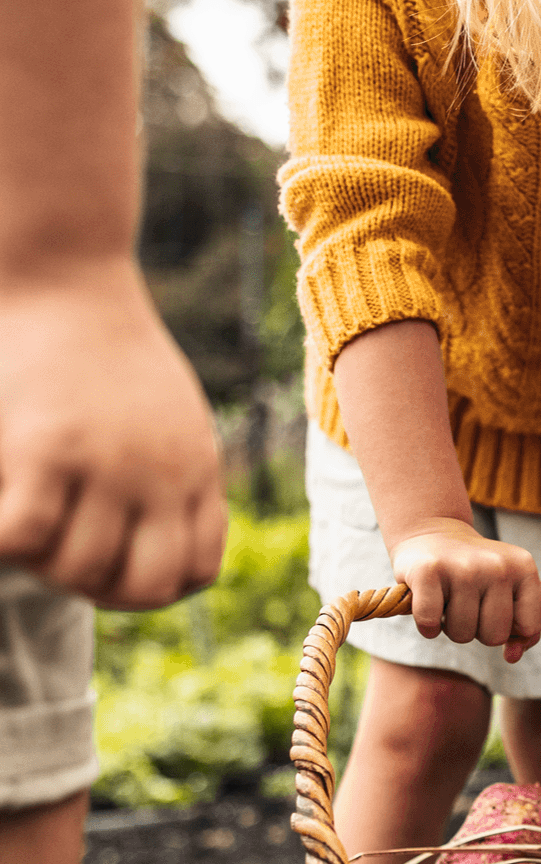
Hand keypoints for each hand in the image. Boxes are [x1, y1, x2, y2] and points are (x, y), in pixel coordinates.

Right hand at [0, 265, 226, 607]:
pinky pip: (24, 535)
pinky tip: (2, 506)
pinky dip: (6, 542)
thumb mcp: (170, 414)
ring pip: (81, 570)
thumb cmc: (108, 348)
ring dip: (44, 564)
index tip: (109, 557)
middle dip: (96, 589)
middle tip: (60, 550)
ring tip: (27, 520)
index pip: (196, 571)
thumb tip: (150, 528)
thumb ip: (174, 473)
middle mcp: (163, 475)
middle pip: (143, 588)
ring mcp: (107, 464)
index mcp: (197, 470)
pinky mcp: (44, 446)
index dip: (148, 583)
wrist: (67, 274)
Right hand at [389, 520, 540, 659]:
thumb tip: (512, 657)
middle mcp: (498, 566)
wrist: (432, 532)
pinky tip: (428, 606)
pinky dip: (427, 626)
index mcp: (524, 568)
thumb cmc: (474, 572)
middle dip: (478, 631)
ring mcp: (464, 568)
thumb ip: (521, 627)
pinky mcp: (428, 571)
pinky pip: (430, 623)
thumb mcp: (507, 590)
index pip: (530, 627)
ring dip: (451, 627)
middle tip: (467, 607)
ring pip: (462, 634)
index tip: (495, 615)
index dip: (511, 631)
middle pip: (494, 636)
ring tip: (449, 602)